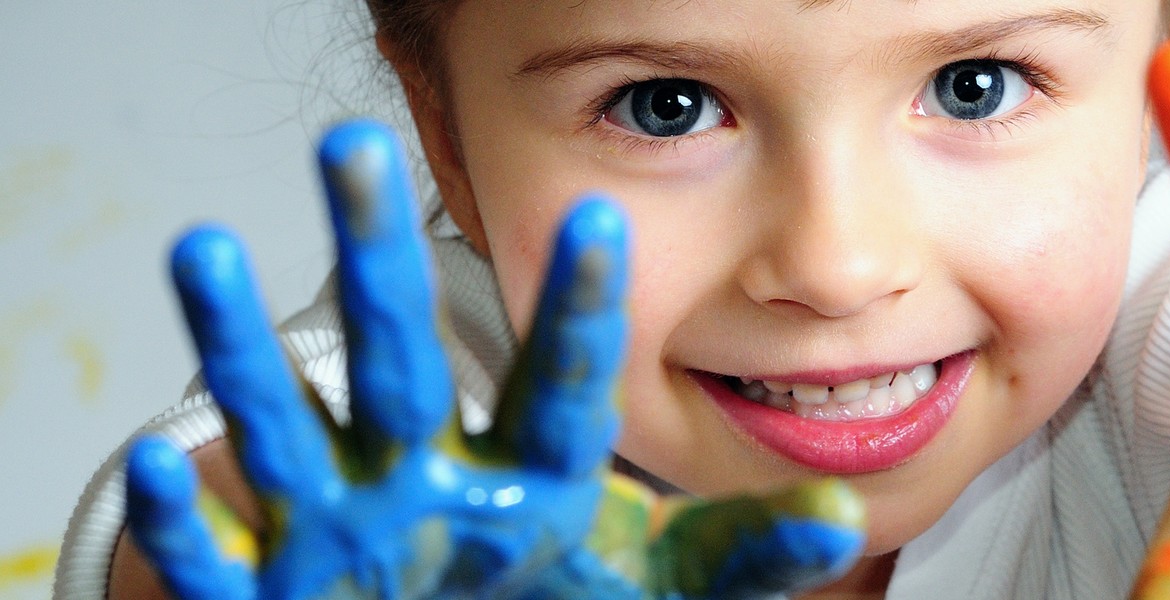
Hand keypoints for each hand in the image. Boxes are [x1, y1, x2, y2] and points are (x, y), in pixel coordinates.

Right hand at [123, 120, 866, 598]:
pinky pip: (228, 556)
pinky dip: (193, 522)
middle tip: (346, 143)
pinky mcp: (282, 592)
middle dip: (373, 258)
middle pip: (403, 355)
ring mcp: (349, 524)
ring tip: (204, 250)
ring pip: (292, 427)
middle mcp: (431, 473)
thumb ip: (740, 551)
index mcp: (533, 470)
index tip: (605, 221)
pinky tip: (162, 462)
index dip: (583, 309)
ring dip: (245, 350)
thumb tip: (842, 514)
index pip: (561, 378)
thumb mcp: (652, 582)